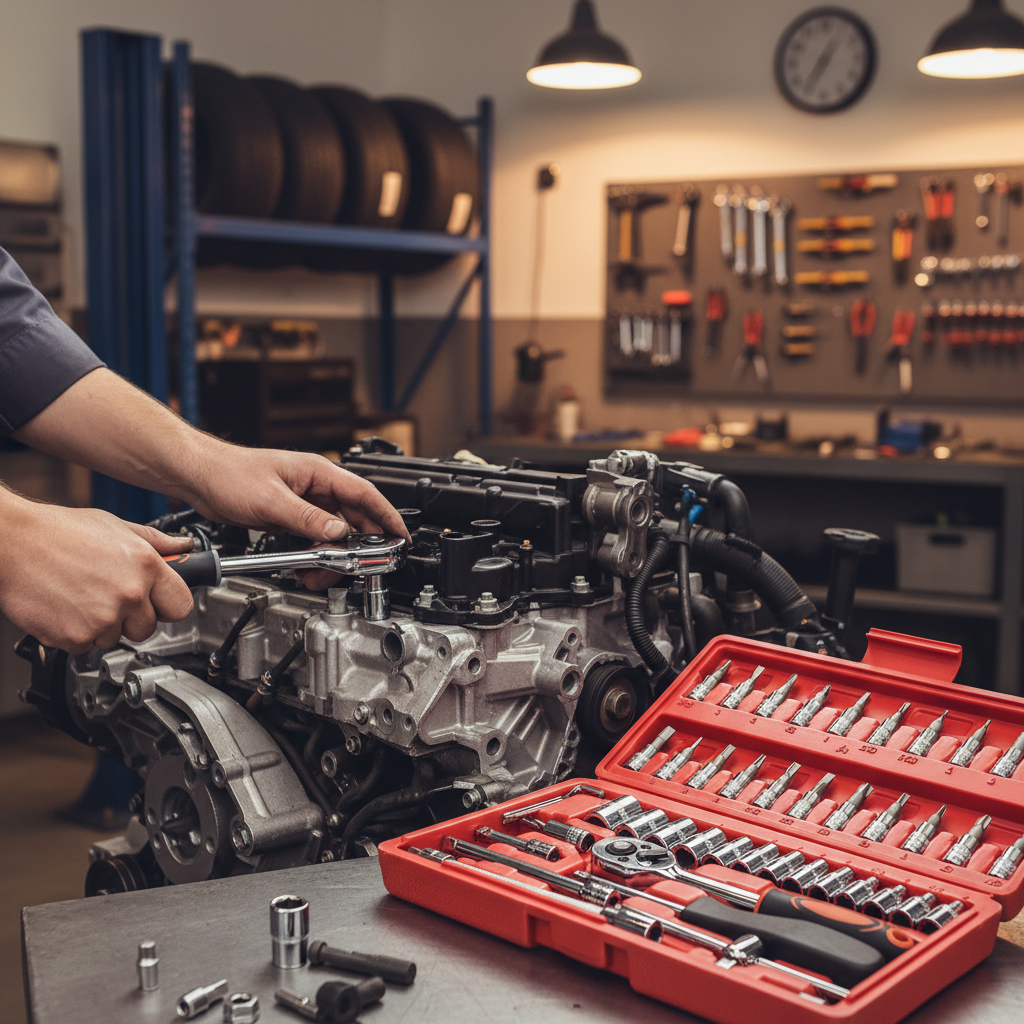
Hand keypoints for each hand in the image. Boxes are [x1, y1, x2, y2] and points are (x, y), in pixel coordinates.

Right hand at [0, 495, 194, 653]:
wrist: (12, 543)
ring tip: (83, 596)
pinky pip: (87, 646)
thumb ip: (155, 542)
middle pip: (149, 628)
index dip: (169, 605)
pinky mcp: (75, 637)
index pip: (182, 606)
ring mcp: (103, 618)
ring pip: (117, 639)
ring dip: (104, 626)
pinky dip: (78, 633)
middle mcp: (129, 594)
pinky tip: (67, 607)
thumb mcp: (116, 526)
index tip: (160, 604)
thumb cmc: (59, 532)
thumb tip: (182, 547)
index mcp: (146, 565)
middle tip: (110, 596)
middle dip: (133, 618)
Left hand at [185, 445, 410, 544]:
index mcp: (319, 472)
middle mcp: (316, 486)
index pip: (366, 494)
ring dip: (335, 553)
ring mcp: (305, 501)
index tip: (401, 537)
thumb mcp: (272, 501)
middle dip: (360, 544)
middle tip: (362, 565)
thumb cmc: (230, 474)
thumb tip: (339, 533)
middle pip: (354, 517)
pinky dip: (318, 553)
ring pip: (335, 531)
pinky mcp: (292, 516)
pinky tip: (310, 565)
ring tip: (325, 572)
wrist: (200, 478)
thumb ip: (308, 519)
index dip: (387, 517)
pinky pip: (316, 537)